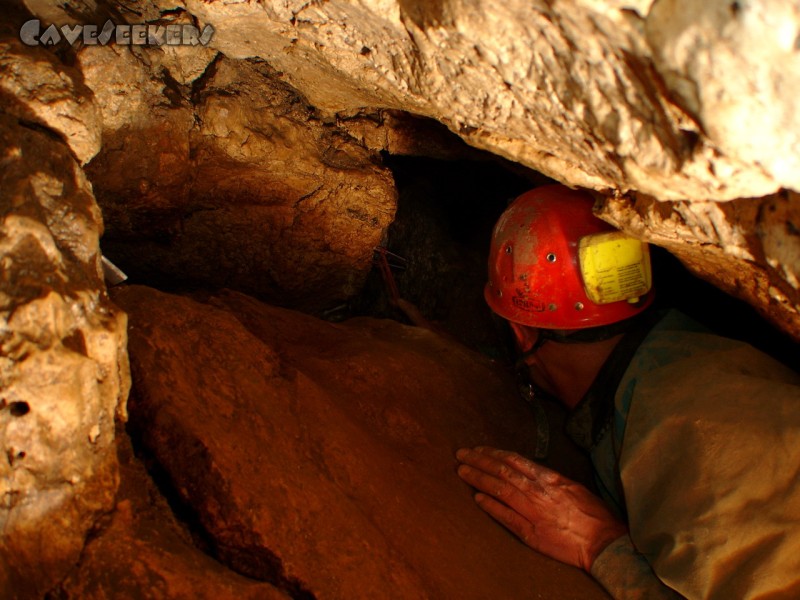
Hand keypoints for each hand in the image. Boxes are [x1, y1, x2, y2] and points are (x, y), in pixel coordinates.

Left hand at [456, 446, 626, 571]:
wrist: (603, 542)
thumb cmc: (592, 514)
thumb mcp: (572, 487)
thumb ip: (549, 479)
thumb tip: (529, 471)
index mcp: (549, 478)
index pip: (514, 460)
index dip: (493, 453)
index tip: (479, 449)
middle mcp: (538, 491)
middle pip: (502, 471)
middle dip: (479, 461)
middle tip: (461, 454)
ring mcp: (533, 512)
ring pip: (500, 489)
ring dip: (478, 479)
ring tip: (462, 471)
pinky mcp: (530, 533)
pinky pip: (505, 516)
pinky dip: (490, 505)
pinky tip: (477, 498)